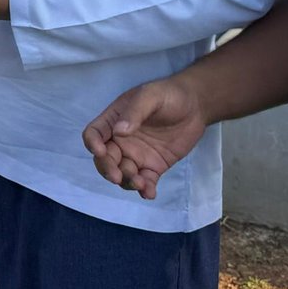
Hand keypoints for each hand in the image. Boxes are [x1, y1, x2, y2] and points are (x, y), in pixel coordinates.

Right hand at [81, 78, 207, 200]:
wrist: (195, 106)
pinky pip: (145, 182)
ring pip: (123, 174)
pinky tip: (150, 193)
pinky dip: (145, 190)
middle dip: (108, 169)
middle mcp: (121, 140)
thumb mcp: (150, 96)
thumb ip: (134, 112)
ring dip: (126, 181)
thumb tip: (119, 131)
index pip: (94, 134)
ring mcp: (137, 155)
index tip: (101, 151)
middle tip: (117, 176)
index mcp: (114, 120)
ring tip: (140, 183)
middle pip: (105, 159)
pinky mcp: (153, 167)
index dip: (92, 143)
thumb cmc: (168, 95)